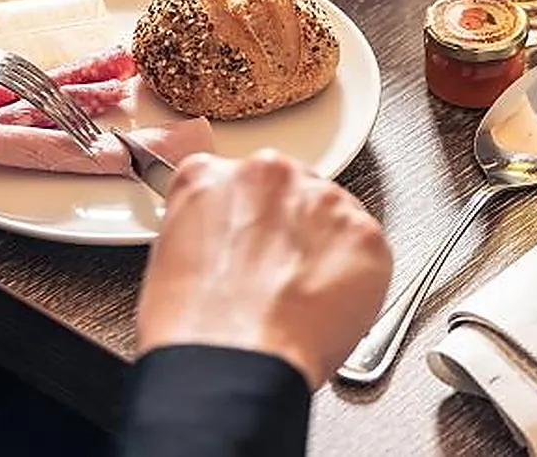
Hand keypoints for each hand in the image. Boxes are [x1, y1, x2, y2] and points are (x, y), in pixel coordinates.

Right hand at [136, 151, 391, 388]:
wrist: (232, 362)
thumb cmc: (196, 328)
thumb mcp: (168, 257)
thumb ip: (207, 228)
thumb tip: (232, 243)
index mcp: (211, 175)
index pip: (240, 182)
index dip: (249, 220)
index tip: (252, 243)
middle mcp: (269, 173)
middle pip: (291, 190)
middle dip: (291, 229)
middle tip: (279, 276)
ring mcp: (320, 199)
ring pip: (333, 215)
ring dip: (325, 249)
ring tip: (302, 298)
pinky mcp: (362, 232)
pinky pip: (367, 248)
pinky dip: (358, 277)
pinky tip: (328, 305)